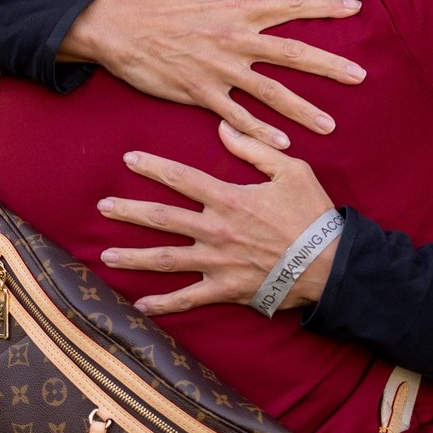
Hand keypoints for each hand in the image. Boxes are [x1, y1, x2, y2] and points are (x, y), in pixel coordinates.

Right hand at [61, 0, 364, 147]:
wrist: (119, 28)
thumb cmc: (160, 1)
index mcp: (239, 9)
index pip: (292, 4)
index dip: (326, 6)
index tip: (356, 8)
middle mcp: (236, 38)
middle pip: (293, 52)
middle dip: (330, 65)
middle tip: (361, 76)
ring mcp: (220, 68)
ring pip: (270, 91)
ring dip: (302, 110)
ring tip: (329, 126)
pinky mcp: (201, 92)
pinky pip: (237, 116)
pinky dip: (259, 131)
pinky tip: (282, 145)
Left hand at [97, 122, 339, 315]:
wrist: (330, 265)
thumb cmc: (313, 215)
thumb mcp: (291, 170)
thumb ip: (254, 148)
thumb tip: (224, 127)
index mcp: (229, 198)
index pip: (181, 178)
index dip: (153, 167)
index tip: (129, 159)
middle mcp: (216, 230)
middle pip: (162, 218)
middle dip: (129, 211)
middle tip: (103, 206)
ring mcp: (217, 262)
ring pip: (166, 259)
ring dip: (133, 256)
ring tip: (106, 255)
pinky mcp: (225, 289)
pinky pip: (188, 298)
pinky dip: (163, 304)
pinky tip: (140, 305)